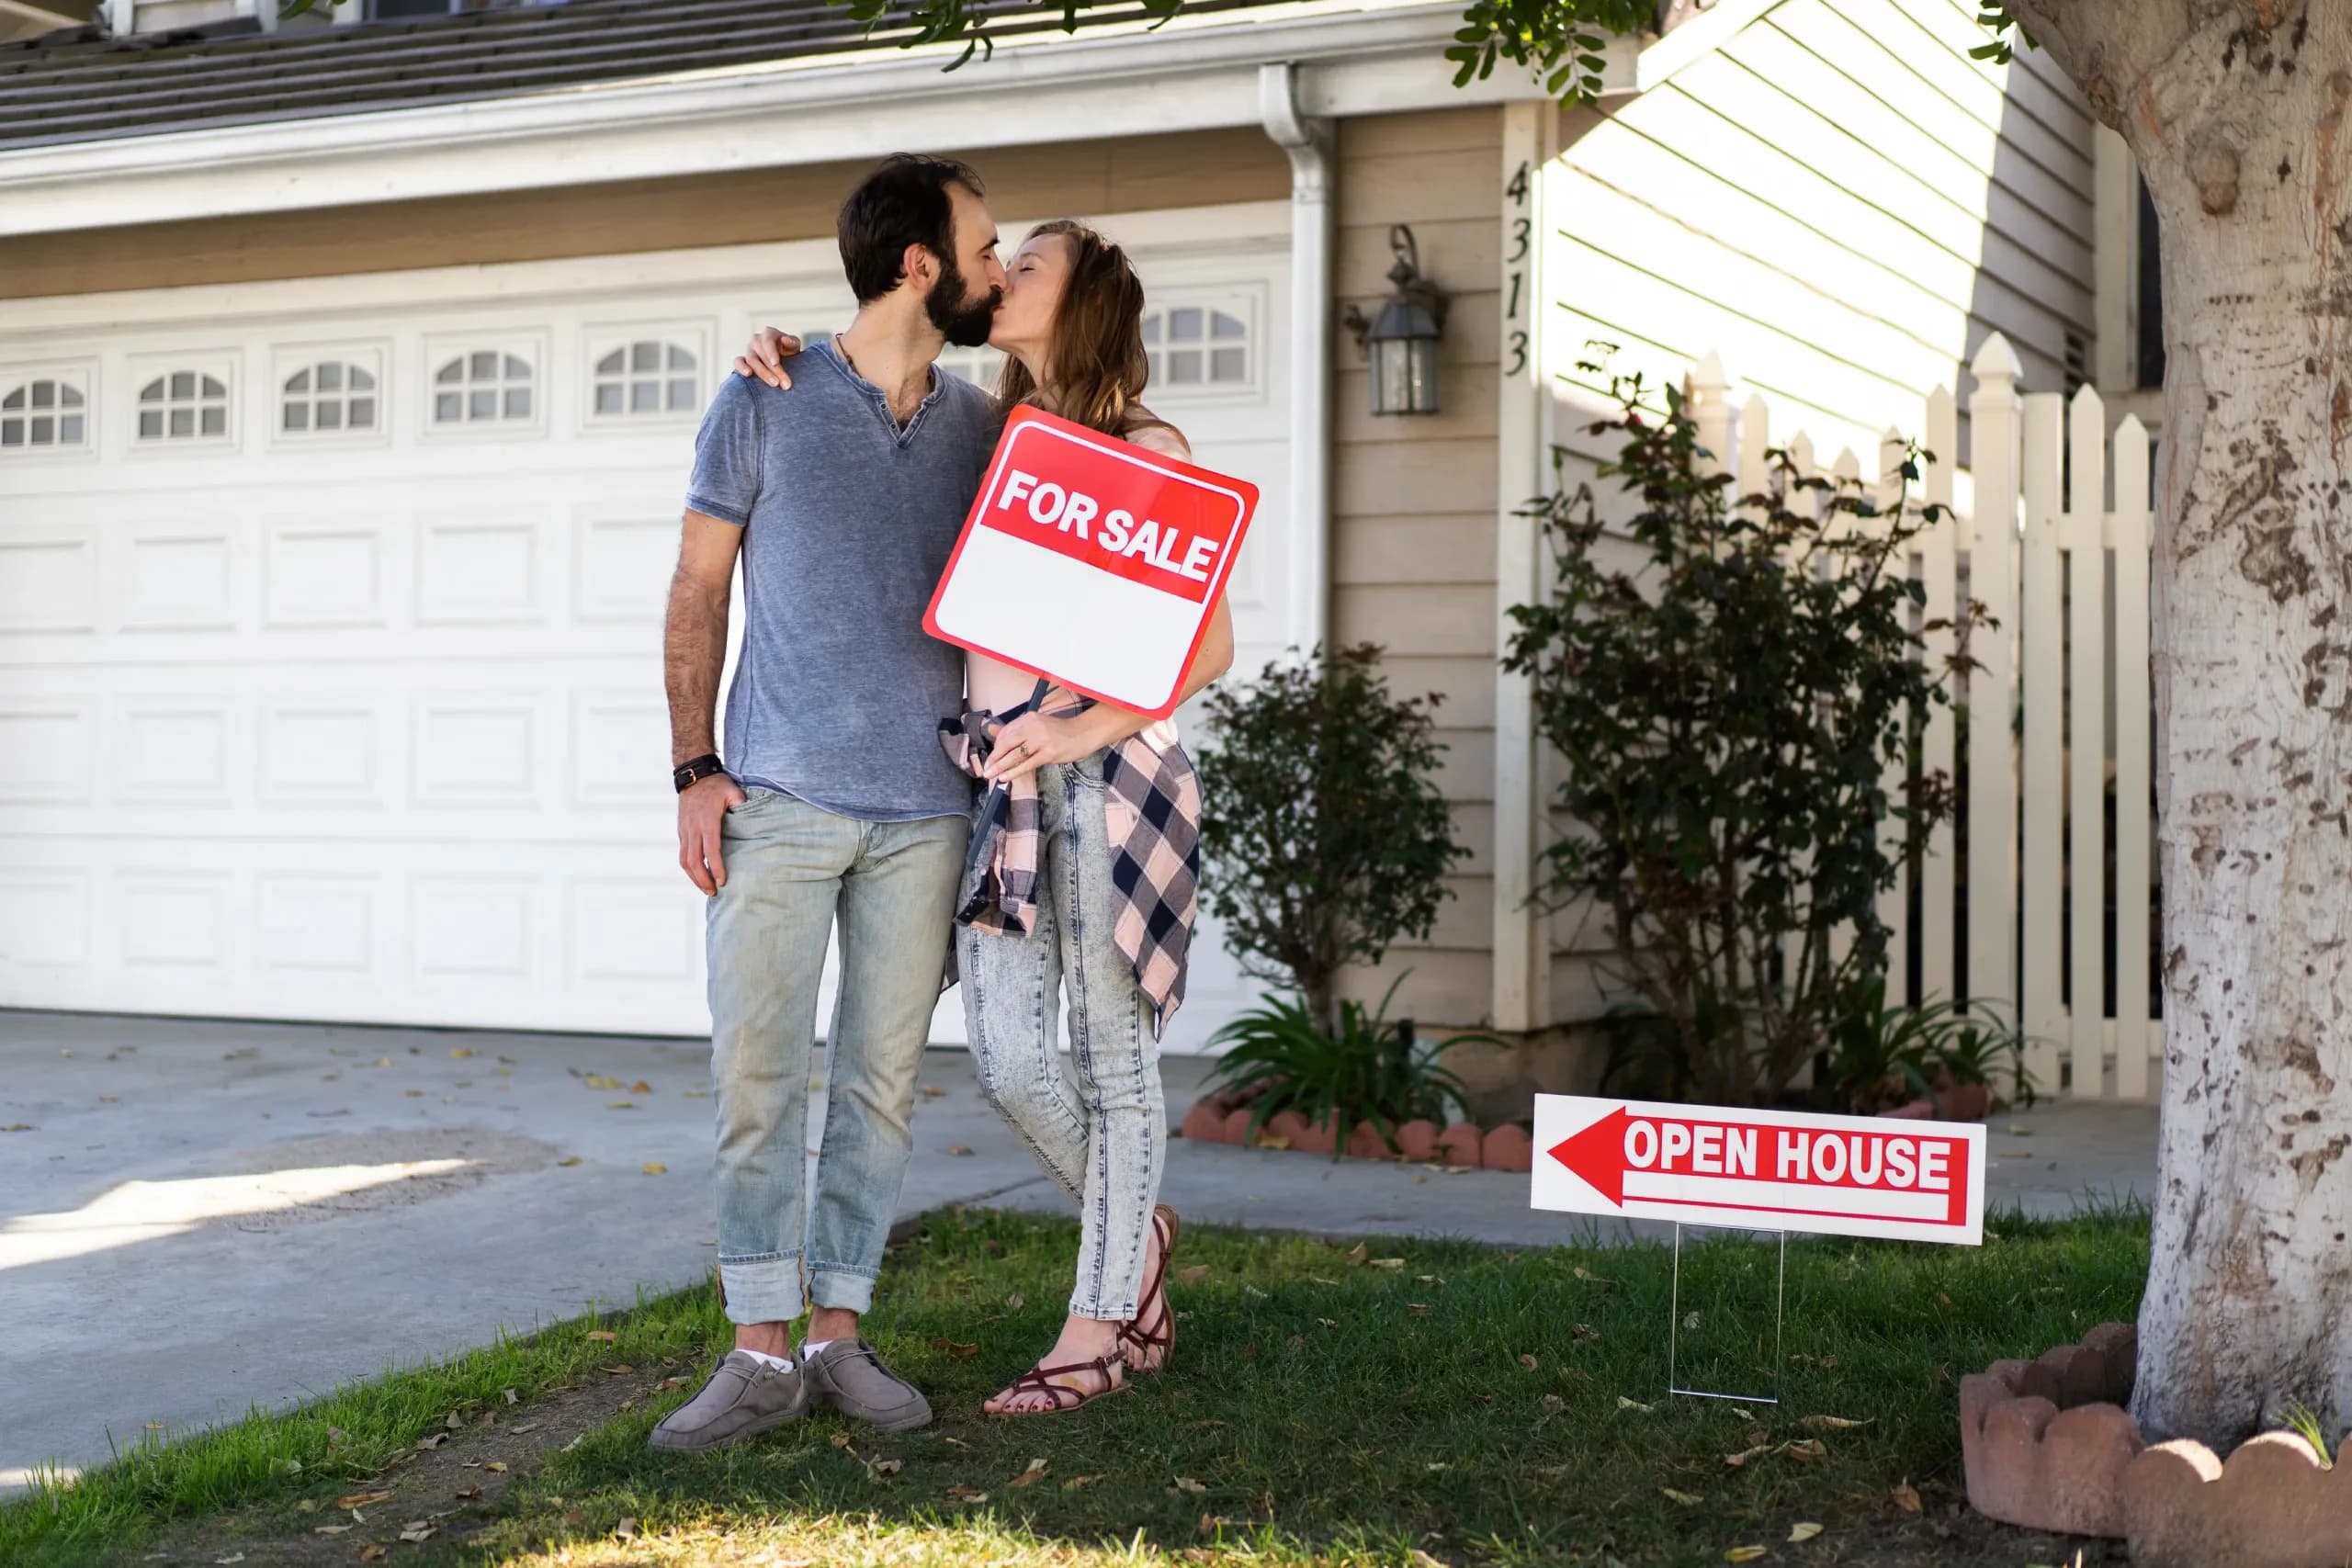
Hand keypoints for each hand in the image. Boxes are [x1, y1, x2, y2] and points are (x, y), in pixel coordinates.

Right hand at [677, 772, 746, 894]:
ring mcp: (685, 830)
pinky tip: (698, 875)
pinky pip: (682, 854)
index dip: (716, 868)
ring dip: (693, 877)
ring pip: (684, 860)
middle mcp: (693, 828)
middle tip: (714, 892)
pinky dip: (689, 867)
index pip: (710, 850)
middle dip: (703, 879)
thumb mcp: (733, 791)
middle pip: (694, 861)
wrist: (694, 774)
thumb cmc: (717, 784)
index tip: (722, 881)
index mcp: (707, 821)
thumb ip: (742, 806)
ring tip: (705, 888)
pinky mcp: (681, 831)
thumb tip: (753, 820)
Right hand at [733, 327, 801, 388]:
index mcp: (769, 334)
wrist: (784, 361)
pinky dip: (741, 368)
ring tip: (774, 383)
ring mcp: (748, 350)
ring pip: (751, 360)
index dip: (771, 352)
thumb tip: (785, 339)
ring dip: (763, 373)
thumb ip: (792, 342)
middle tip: (785, 383)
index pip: (768, 341)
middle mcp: (756, 340)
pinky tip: (748, 374)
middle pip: (761, 354)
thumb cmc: (789, 351)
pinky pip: (738, 362)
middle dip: (774, 369)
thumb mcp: (794, 346)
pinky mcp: (742, 360)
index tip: (776, 363)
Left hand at [982, 712, 1094, 785]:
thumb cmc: (1061, 731)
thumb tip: (991, 729)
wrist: (1084, 733)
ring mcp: (1041, 740)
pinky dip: (1013, 772)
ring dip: (1000, 766)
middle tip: (986, 769)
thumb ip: (1014, 729)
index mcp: (1029, 718)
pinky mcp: (1049, 753)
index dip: (996, 747)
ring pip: (1014, 755)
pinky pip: (1026, 764)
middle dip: (994, 758)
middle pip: (1007, 743)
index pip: (1006, 733)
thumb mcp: (1037, 725)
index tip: (990, 758)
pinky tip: (1005, 777)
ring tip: (991, 775)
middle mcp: (1033, 727)